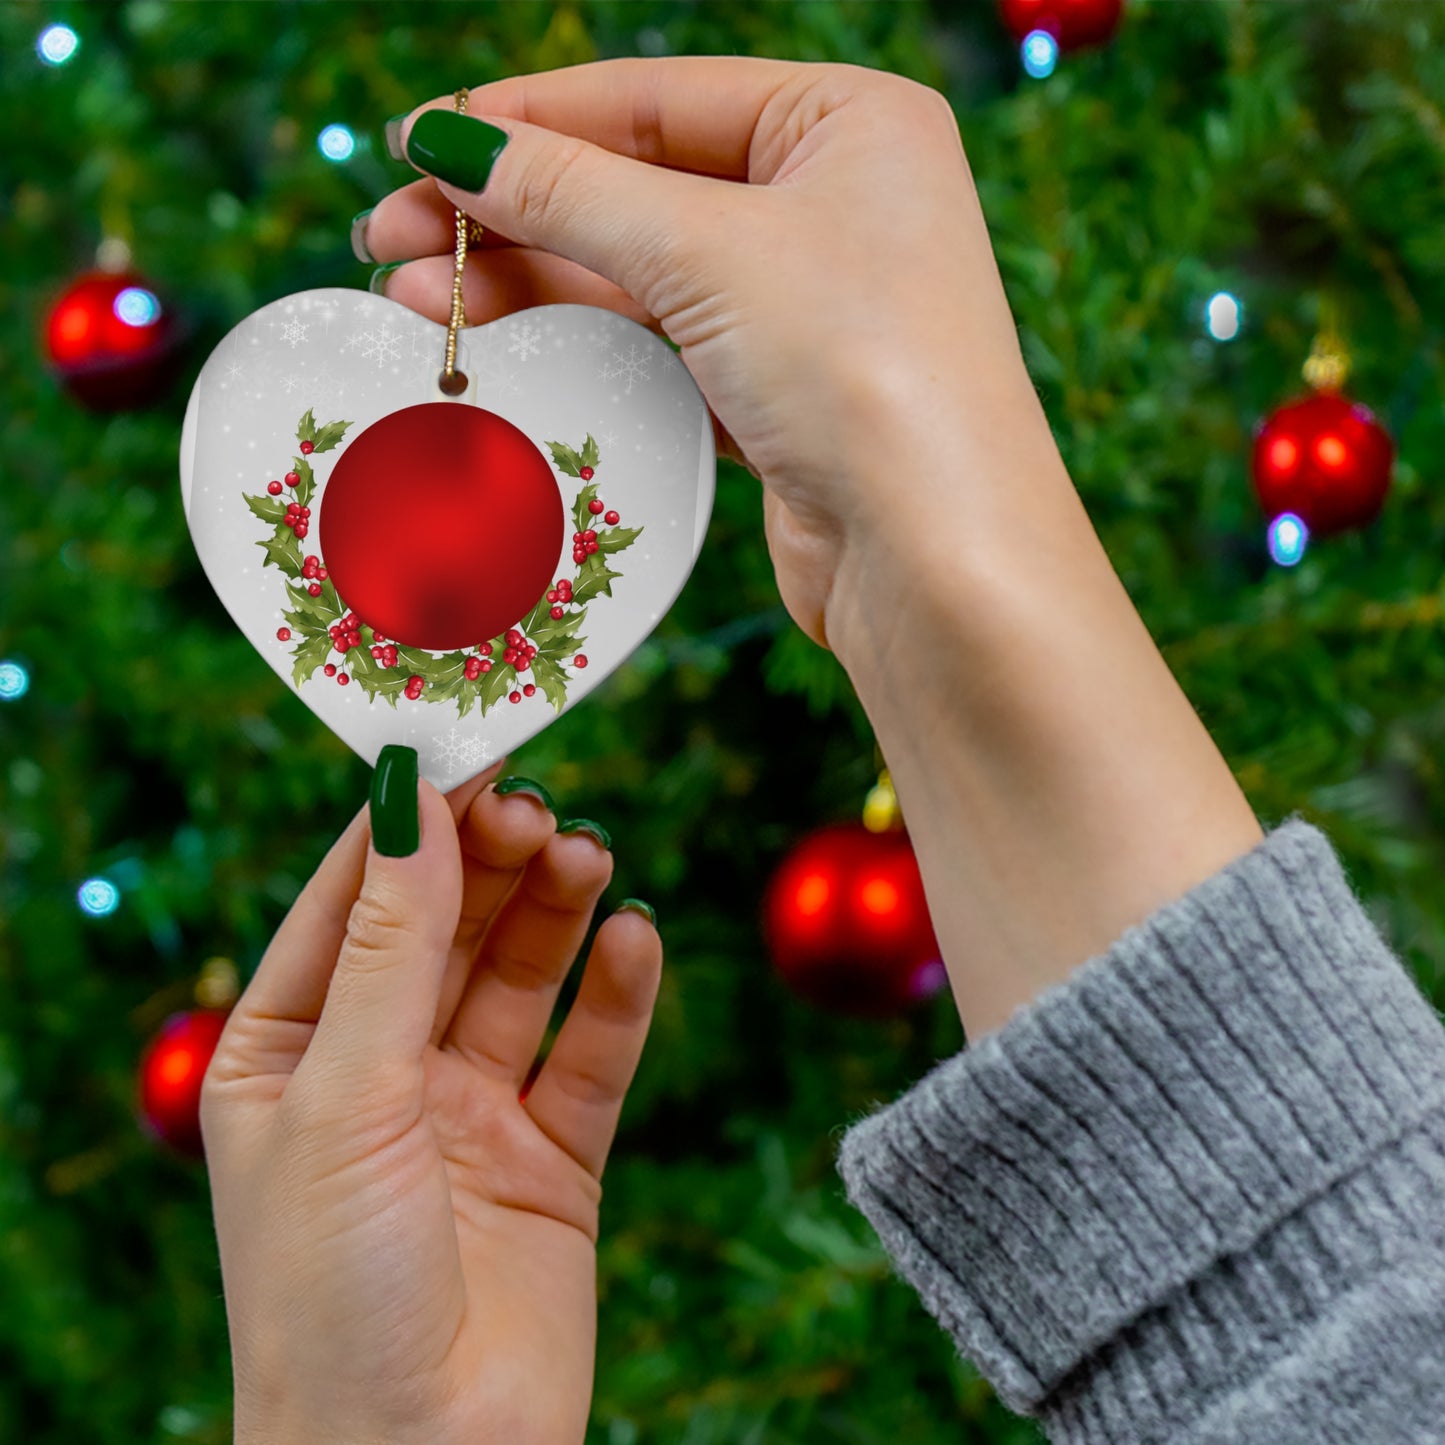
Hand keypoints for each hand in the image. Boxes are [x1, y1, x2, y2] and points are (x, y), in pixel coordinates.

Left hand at [202, 761, 661, 1444]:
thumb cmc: (331, 1292)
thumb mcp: (346, 1094)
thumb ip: (391, 945)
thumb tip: (410, 797)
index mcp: (289, 1053)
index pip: (351, 903)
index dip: (407, 824)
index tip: (466, 746)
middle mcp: (380, 1073)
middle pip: (446, 928)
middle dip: (491, 862)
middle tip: (540, 807)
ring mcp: (469, 1114)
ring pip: (521, 978)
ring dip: (556, 911)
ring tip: (589, 857)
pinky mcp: (553, 1160)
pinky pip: (591, 1055)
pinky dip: (617, 994)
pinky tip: (635, 938)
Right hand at [360, 56, 1041, 653]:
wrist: (935, 559)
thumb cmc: (861, 371)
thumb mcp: (707, 252)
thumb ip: (571, 191)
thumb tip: (452, 142)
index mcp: (848, 122)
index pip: (655, 98)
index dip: (527, 118)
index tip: (418, 140)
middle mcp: (834, 201)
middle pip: (636, 184)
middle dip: (509, 209)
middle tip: (389, 235)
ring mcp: (808, 301)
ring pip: (640, 269)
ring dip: (529, 279)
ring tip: (414, 297)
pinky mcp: (781, 390)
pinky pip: (661, 342)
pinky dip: (582, 340)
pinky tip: (502, 341)